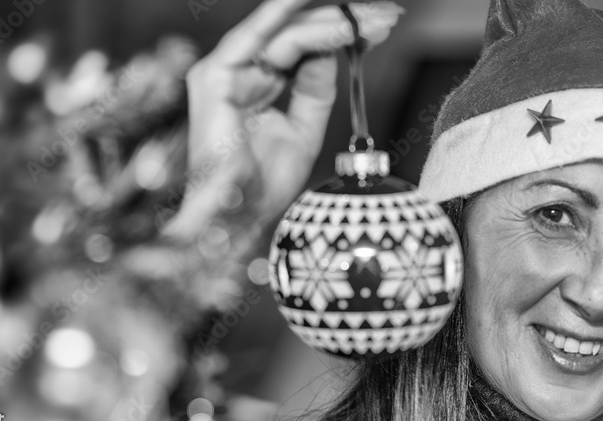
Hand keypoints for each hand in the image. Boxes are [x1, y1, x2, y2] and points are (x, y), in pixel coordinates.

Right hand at [167, 0, 402, 239]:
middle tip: (386, 14)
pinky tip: (331, 17)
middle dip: (344, 19)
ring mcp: (223, 71)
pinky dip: (299, 25)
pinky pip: (262, 39)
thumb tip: (330, 51)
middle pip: (294, 30)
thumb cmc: (262, 186)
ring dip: (331, 20)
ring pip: (284, 30)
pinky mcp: (216, 77)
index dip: (341, 32)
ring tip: (371, 18)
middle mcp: (237, 70)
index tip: (381, 27)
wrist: (238, 218)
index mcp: (254, 82)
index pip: (300, 44)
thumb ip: (313, 89)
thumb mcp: (303, 130)